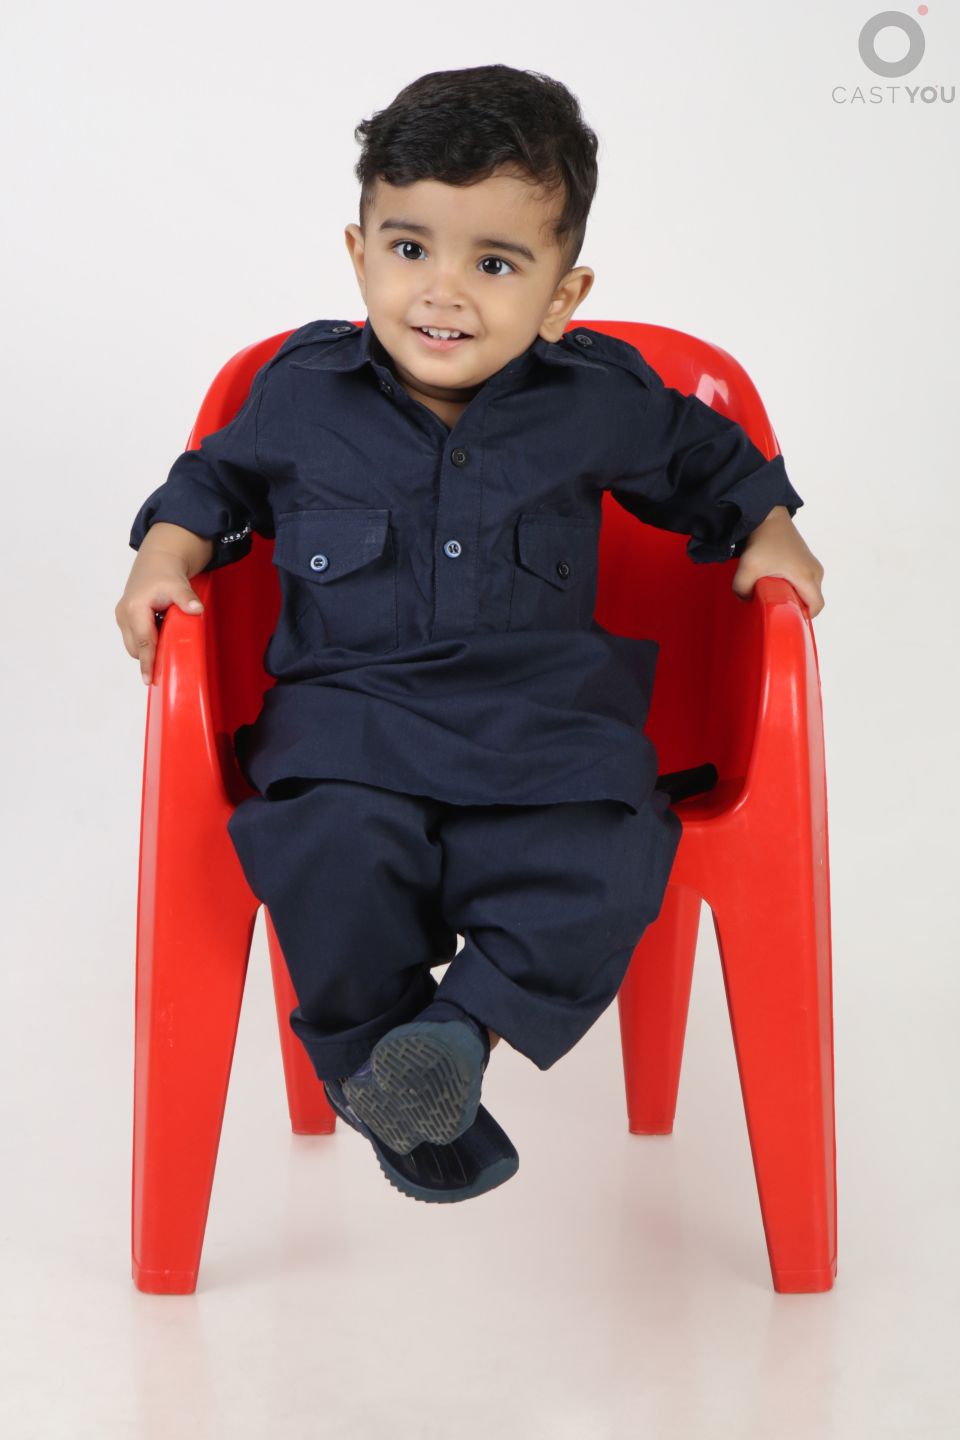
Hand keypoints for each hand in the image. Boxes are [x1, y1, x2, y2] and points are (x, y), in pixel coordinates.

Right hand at [115, 551, 205, 685]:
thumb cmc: (166, 573)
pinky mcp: (124, 618)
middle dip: (150, 657)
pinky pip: (136, 637)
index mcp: (134, 608)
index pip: (144, 642)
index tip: (149, 679)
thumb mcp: (178, 585)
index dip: (148, 662)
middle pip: (137, 647)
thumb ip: (186, 599)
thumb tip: (197, 610)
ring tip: (167, 637)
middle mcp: (123, 614)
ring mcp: (122, 617)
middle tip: (168, 663)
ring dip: (149, 647)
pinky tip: (161, 631)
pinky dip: (148, 640)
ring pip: (135, 644)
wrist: (157, 561)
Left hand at [731, 506, 824, 616]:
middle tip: (775, 605)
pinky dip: (792, 584)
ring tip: (773, 591)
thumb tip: (745, 600)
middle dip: (795, 606)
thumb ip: (742, 590)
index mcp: (807, 576)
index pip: (816, 606)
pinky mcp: (805, 560)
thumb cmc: (763, 541)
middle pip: (812, 599)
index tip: (786, 617)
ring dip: (793, 594)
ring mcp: (812, 564)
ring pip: (808, 590)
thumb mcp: (747, 568)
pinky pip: (804, 580)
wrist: (768, 516)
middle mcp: (815, 571)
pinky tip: (775, 581)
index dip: (804, 617)